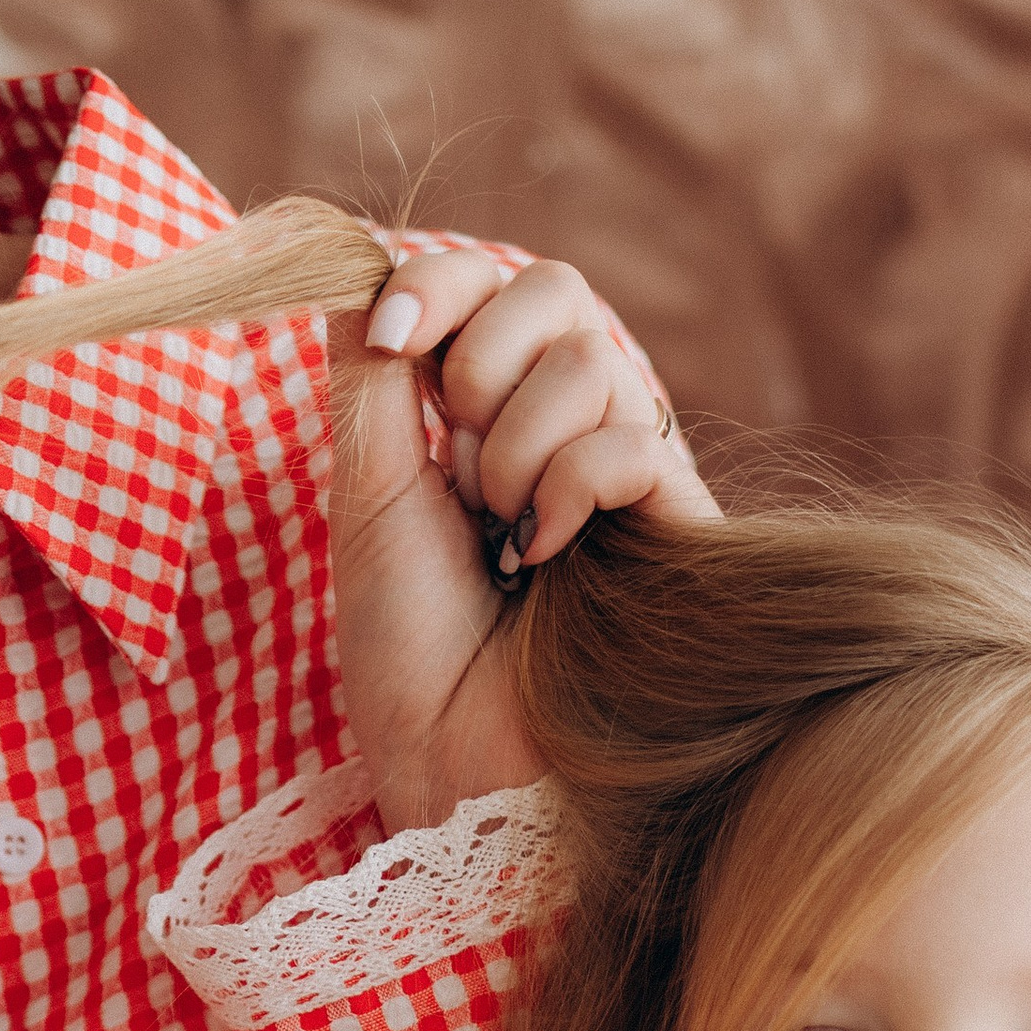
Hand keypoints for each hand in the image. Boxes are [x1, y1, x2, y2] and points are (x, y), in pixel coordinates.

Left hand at [334, 245, 717, 831]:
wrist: (450, 770)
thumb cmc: (409, 655)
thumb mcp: (366, 495)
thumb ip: (375, 379)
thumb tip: (354, 260)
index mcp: (488, 419)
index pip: (492, 286)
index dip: (441, 284)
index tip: (390, 338)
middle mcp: (565, 435)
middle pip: (559, 289)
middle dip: (485, 352)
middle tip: (455, 457)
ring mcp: (627, 483)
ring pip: (594, 359)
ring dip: (516, 442)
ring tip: (499, 534)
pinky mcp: (676, 536)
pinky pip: (635, 442)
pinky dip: (571, 484)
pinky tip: (541, 556)